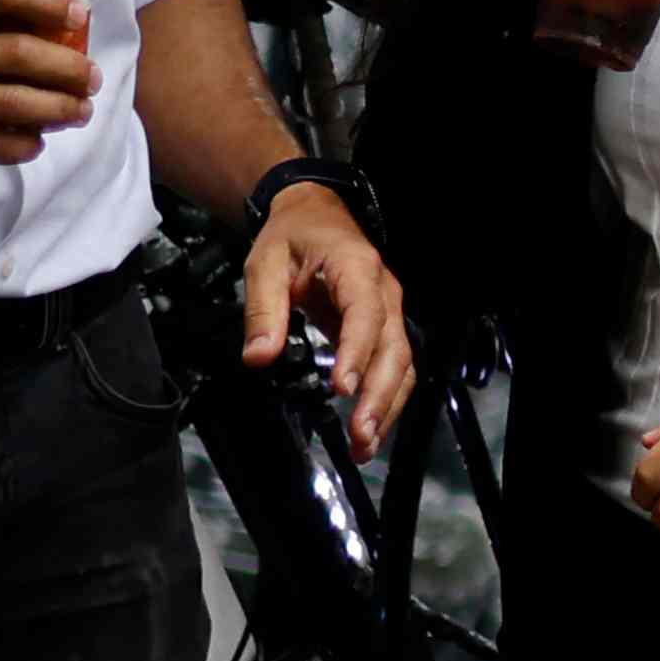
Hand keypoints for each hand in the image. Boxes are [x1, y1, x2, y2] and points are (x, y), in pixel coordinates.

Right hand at [0, 0, 101, 169]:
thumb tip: (21, 14)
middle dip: (70, 68)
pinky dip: (26, 143)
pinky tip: (35, 139)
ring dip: (62, 109)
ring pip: (18, 106)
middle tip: (91, 76)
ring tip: (79, 110)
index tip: (75, 13)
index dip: (46, 1)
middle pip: (22, 55)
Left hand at [239, 181, 418, 445]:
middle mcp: (384, 294)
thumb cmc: (291, 236)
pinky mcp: (384, 329)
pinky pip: (394, 368)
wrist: (315, 215)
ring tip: (365, 446)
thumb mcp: (265, 264)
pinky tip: (370, 429)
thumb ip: (263, 311)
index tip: (342, 388)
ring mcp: (390, 312)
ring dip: (387, 407)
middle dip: (378, 396)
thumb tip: (258, 358)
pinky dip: (386, 400)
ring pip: (401, 366)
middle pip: (394, 351)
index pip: (365, 316)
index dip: (357, 353)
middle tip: (360, 435)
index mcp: (356, 270)